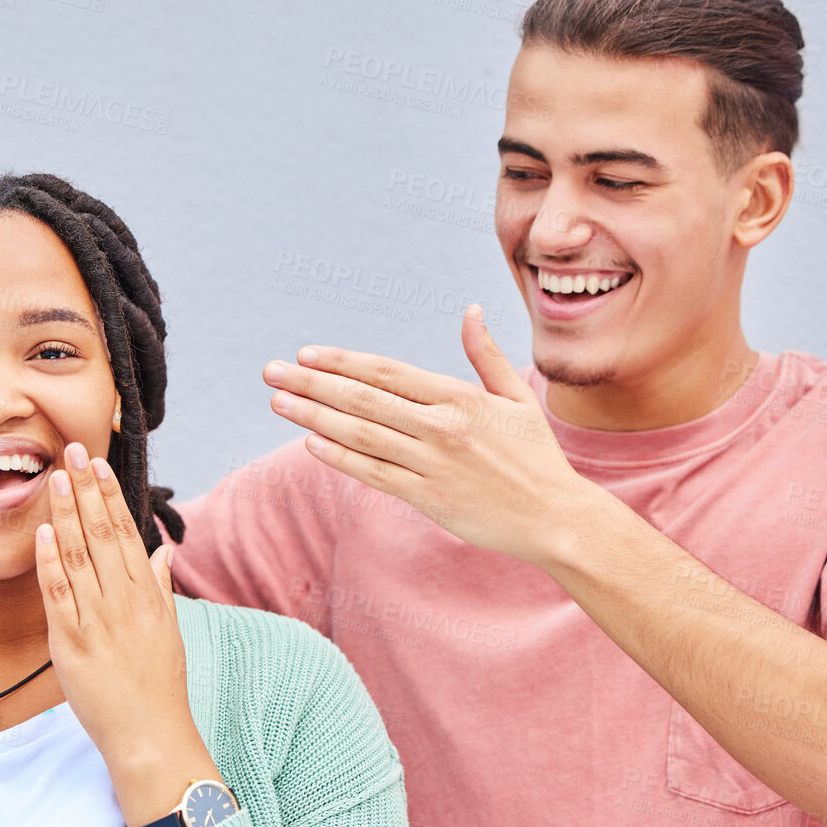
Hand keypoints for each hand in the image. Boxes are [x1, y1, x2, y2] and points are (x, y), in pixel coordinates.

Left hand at [35, 442, 218, 826]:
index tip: (97, 463)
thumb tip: (162, 549)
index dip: (109, 494)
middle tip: (71, 451)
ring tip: (54, 478)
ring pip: (78, 556)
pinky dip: (49, 562)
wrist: (150, 733)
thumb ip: (161, 585)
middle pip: (101, 534)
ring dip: (65, 515)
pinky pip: (58, 595)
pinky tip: (41, 534)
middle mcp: (124, 600)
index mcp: (147, 593)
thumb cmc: (159, 684)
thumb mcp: (169, 628)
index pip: (125, 531)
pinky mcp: (73, 643)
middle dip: (85, 490)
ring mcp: (99, 620)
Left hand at [262, 304, 583, 565]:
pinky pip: (375, 475)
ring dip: (314, 418)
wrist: (555, 516)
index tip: (306, 354)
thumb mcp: (515, 398)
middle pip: (363, 400)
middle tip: (271, 372)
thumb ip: (486, 355)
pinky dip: (341, 459)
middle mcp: (442, 428)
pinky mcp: (429, 499)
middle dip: (312, 384)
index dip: (342, 362)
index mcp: (460, 398)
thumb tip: (470, 310)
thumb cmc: (536, 457)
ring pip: (362, 436)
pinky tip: (311, 444)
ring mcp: (433, 465)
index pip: (386, 373)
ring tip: (279, 403)